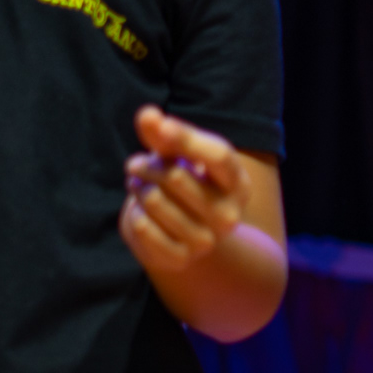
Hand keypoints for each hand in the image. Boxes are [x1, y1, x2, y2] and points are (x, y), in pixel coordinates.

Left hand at [119, 106, 249, 272]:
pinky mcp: (180, 259)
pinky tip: (140, 212)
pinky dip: (134, 215)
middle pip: (175, 176)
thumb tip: (148, 114)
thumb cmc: (187, 184)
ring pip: (154, 201)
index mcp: (238, 184)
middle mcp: (229, 215)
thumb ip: (165, 134)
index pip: (218, 155)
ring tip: (139, 186)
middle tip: (138, 164)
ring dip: (137, 187)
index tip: (159, 124)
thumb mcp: (181, 156)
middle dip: (147, 165)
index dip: (186, 137)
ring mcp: (206, 241)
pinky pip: (143, 228)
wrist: (191, 237)